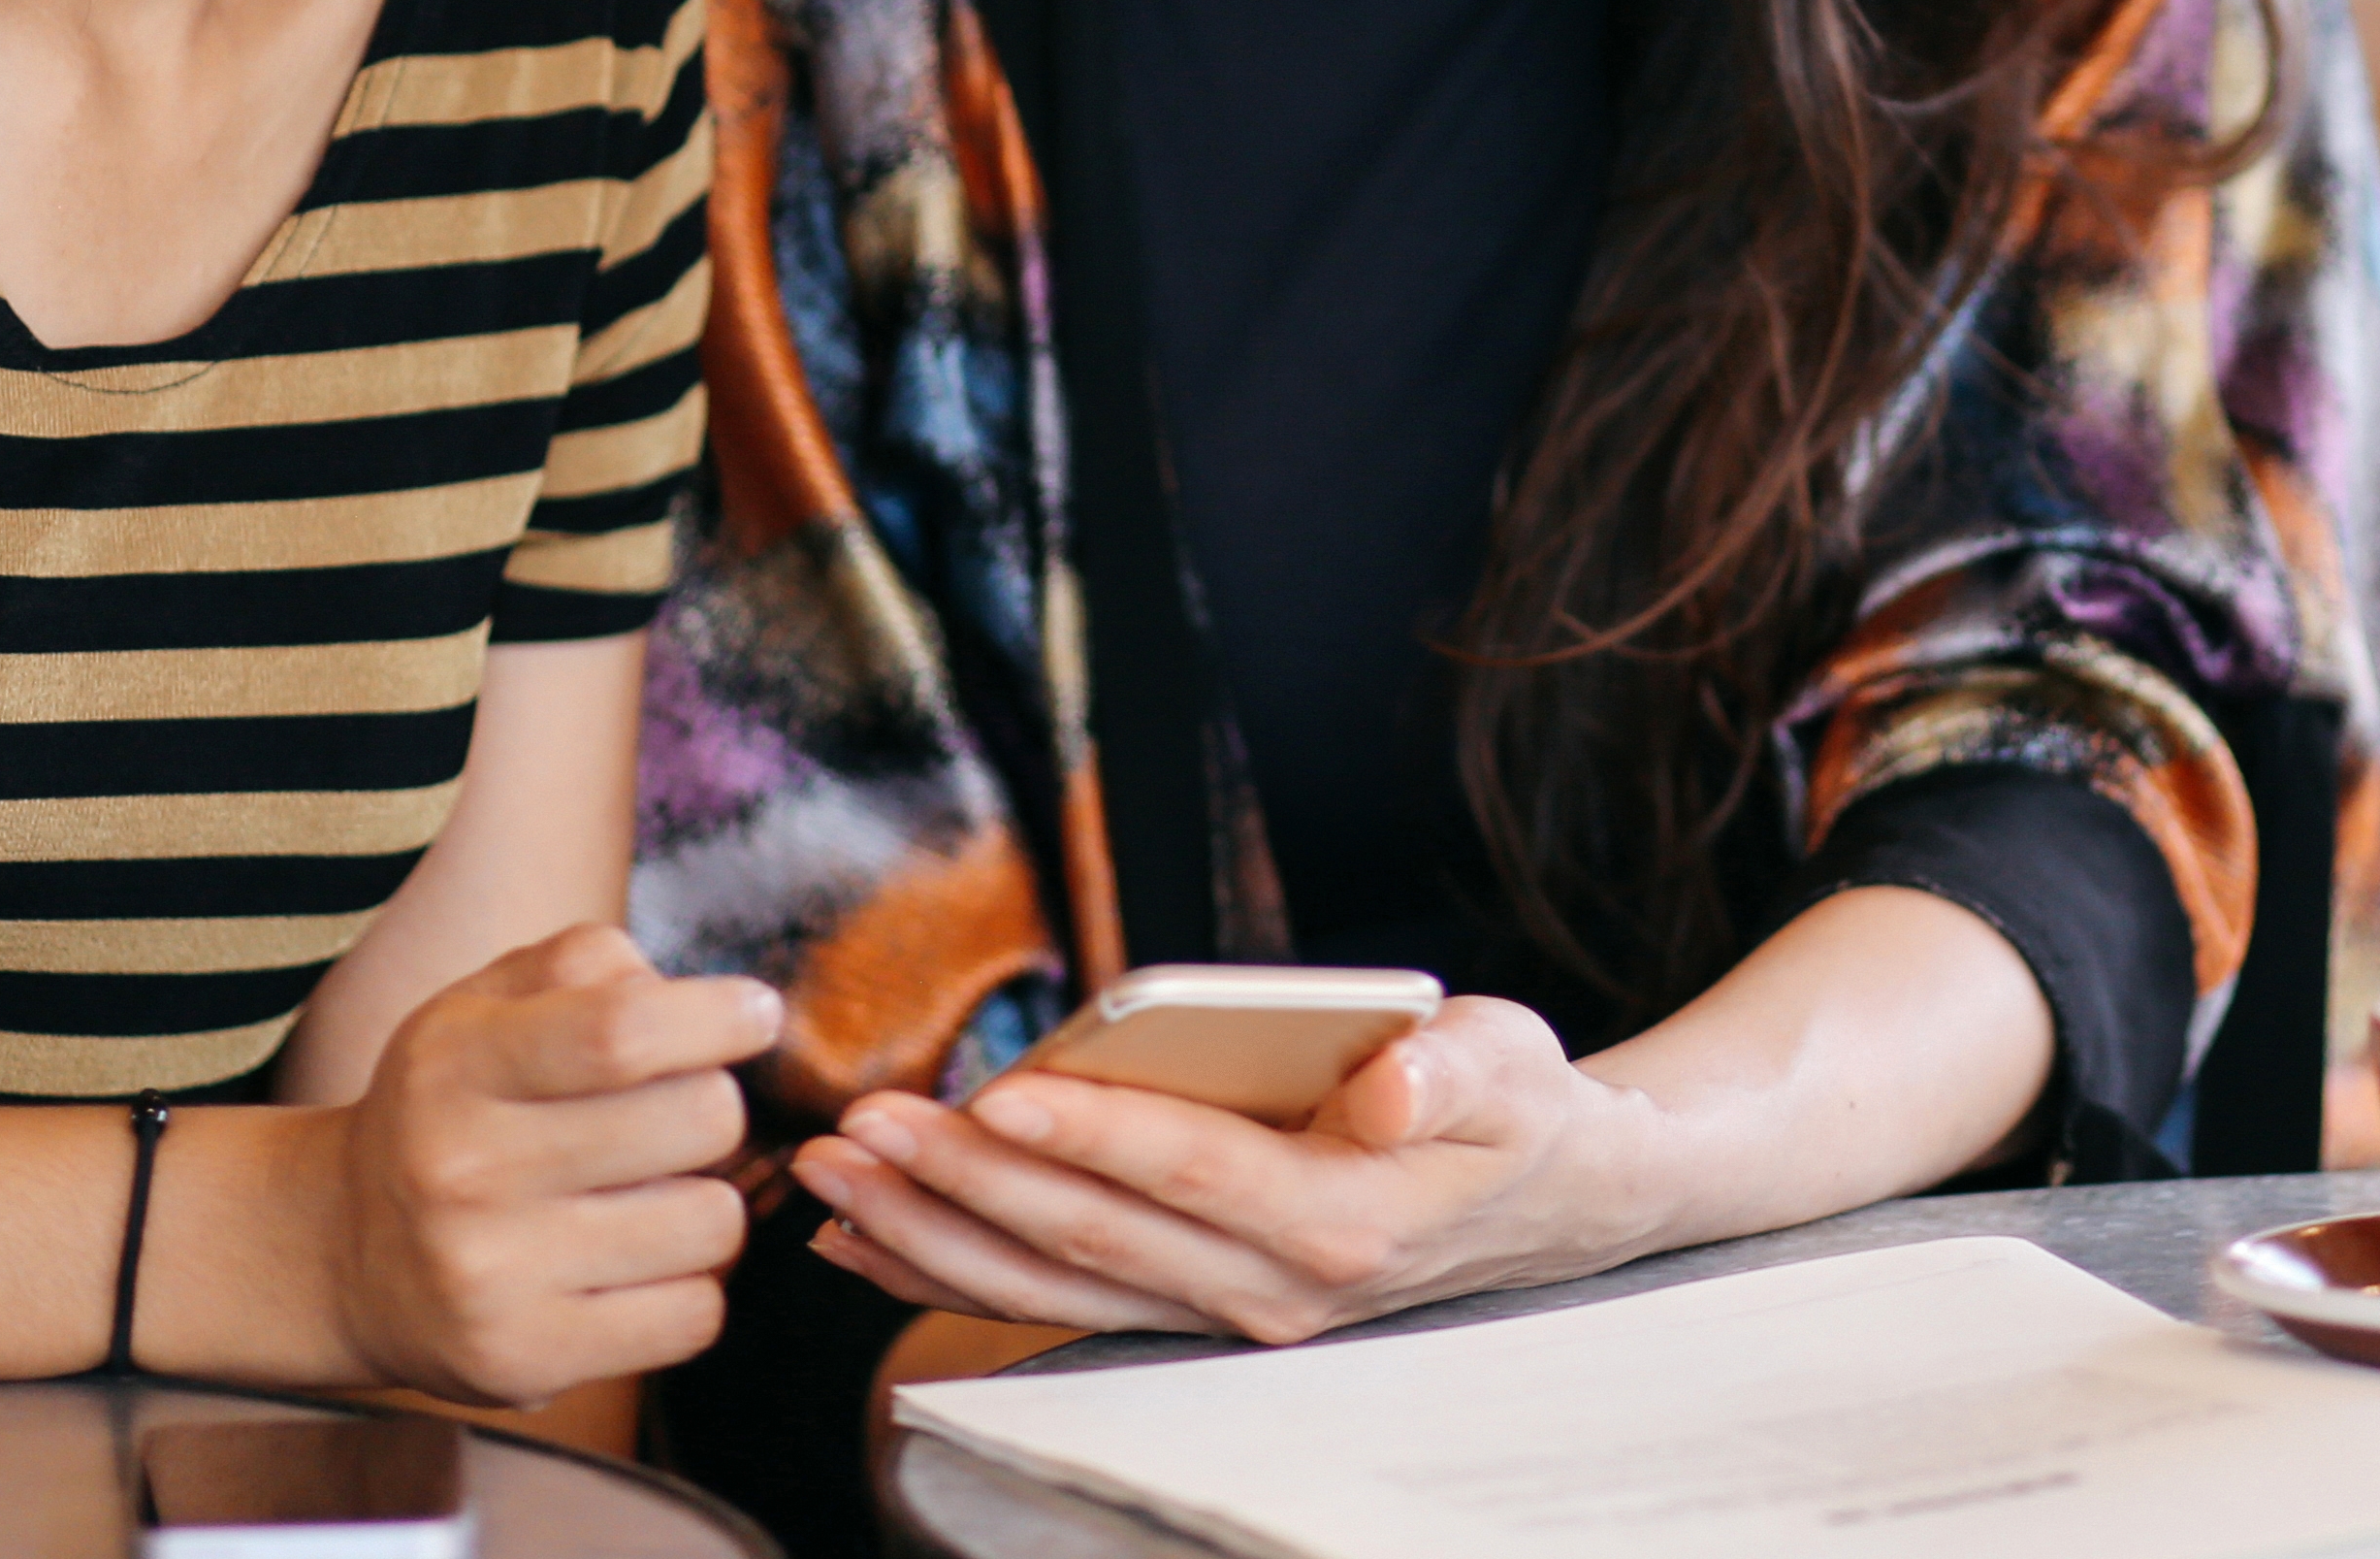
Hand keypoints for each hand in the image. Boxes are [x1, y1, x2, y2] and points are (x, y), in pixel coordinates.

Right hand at [318, 924, 779, 1400]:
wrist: (341, 1257)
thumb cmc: (451, 1109)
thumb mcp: (483, 1005)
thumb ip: (588, 965)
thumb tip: (712, 1003)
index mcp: (458, 1063)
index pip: (622, 1031)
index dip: (717, 1017)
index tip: (752, 1016)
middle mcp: (465, 1170)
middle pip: (695, 1120)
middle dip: (715, 1108)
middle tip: (678, 1119)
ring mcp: (491, 1276)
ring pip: (710, 1223)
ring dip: (706, 1202)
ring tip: (649, 1198)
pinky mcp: (524, 1361)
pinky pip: (694, 1316)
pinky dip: (690, 1286)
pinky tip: (636, 1266)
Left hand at [788, 996, 1659, 1344]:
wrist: (1548, 1205)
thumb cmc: (1515, 1111)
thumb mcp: (1513, 1064)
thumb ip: (1454, 1069)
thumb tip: (1395, 1076)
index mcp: (1345, 1224)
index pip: (1193, 1174)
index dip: (1091, 1134)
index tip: (995, 1093)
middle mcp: (1275, 1293)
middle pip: (1094, 1240)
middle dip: (966, 1182)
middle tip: (864, 1125)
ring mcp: (1226, 1315)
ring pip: (1052, 1285)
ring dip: (931, 1233)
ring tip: (831, 1175)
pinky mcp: (1190, 1308)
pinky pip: (1051, 1303)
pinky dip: (949, 1275)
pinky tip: (864, 1242)